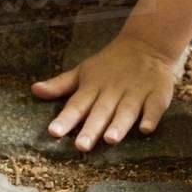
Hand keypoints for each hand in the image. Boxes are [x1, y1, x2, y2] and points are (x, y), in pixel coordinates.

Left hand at [32, 33, 175, 151]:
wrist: (147, 45)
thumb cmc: (109, 64)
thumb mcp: (83, 72)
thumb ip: (60, 85)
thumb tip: (34, 90)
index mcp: (93, 88)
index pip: (76, 105)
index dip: (65, 119)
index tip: (53, 132)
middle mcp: (112, 92)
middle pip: (101, 112)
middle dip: (91, 128)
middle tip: (81, 146)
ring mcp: (136, 93)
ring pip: (126, 111)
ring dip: (119, 124)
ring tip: (110, 139)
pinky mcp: (157, 94)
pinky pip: (154, 107)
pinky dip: (151, 117)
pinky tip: (146, 129)